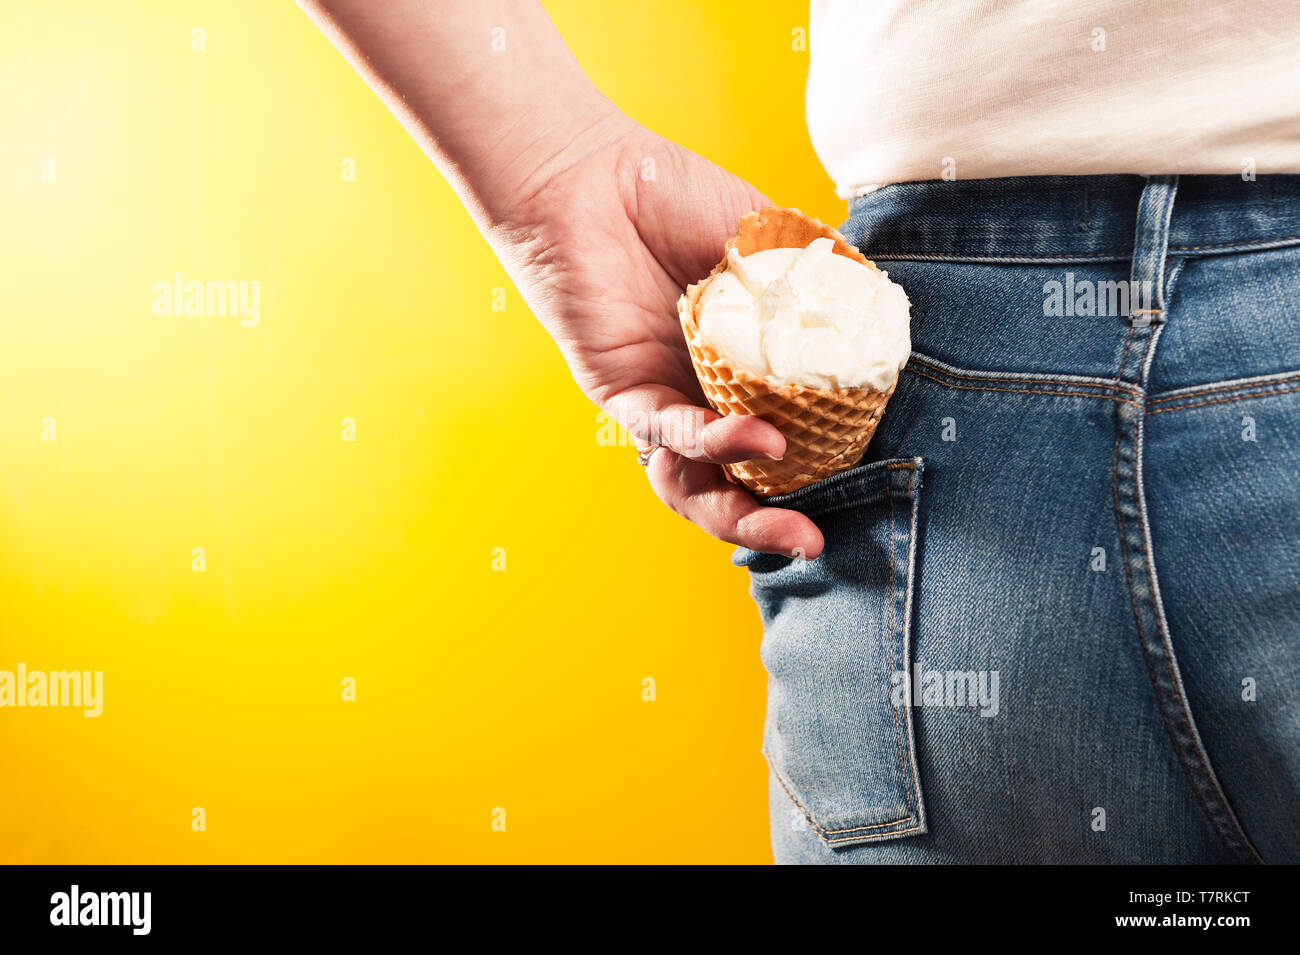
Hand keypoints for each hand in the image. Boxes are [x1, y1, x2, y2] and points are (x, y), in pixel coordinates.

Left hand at [486, 114, 824, 558]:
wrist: (594, 171)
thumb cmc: (671, 195)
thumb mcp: (767, 240)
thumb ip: (814, 278)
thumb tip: (876, 310)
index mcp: (735, 367)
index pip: (778, 439)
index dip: (814, 467)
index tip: (864, 477)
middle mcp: (698, 394)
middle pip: (733, 483)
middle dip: (774, 523)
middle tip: (817, 541)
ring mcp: (659, 397)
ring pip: (693, 481)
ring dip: (742, 513)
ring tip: (795, 529)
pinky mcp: (619, 389)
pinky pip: (666, 430)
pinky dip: (715, 441)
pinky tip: (759, 440)